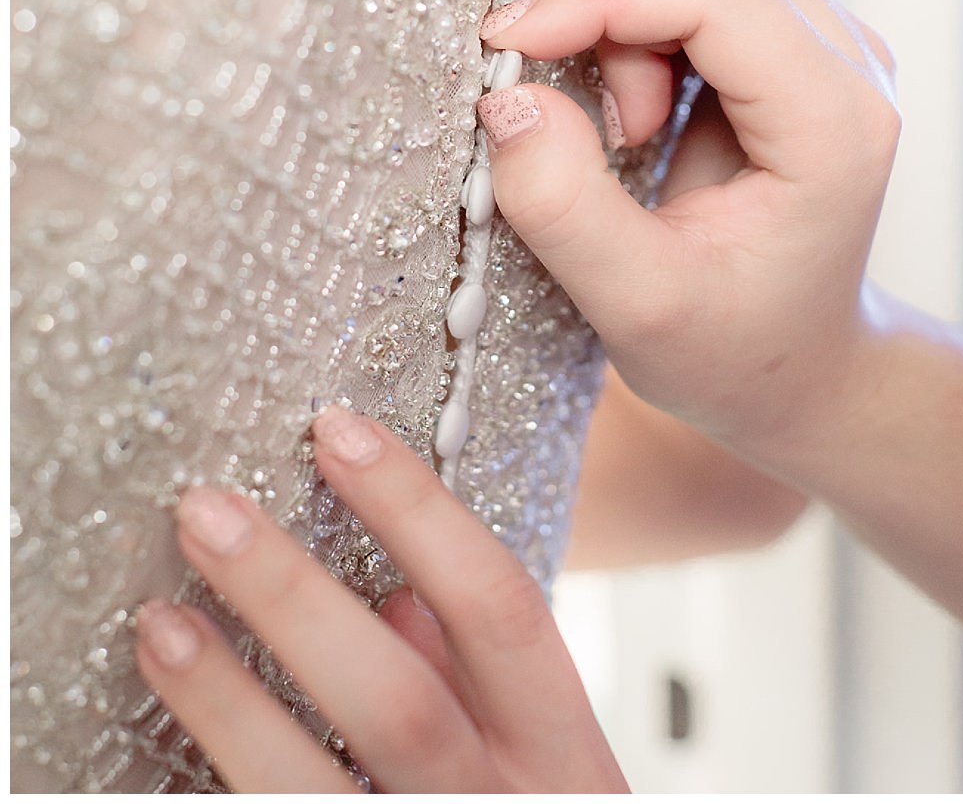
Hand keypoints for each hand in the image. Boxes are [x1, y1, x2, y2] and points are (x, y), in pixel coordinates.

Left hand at [136, 407, 625, 791]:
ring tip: (160, 625)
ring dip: (226, 701)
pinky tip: (158, 754)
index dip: (417, 514)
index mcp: (566, 759)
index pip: (497, 606)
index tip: (337, 434)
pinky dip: (216, 795)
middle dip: (293, 597)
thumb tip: (394, 594)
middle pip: (394, 694)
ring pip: (311, 789)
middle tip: (208, 513)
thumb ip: (486, 686)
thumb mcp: (554, 771)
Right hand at [477, 0, 962, 655]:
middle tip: (616, 130)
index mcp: (832, 122)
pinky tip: (664, 58)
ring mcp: (840, 34)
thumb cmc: (734, 354)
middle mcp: (853, 58)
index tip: (510, 48)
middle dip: (627, 9)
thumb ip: (566, 208)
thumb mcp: (635, 311)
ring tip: (642, 109)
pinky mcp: (810, 26)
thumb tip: (509, 94)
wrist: (805, 368)